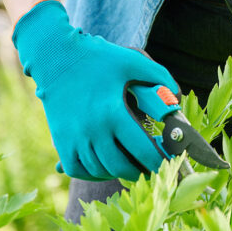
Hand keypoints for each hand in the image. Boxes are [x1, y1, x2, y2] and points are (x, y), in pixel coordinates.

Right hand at [12, 0, 179, 180]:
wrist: (55, 56)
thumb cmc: (98, 58)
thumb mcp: (133, 61)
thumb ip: (160, 77)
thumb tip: (176, 99)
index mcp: (113, 112)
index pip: (142, 150)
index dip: (159, 162)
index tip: (169, 164)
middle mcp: (93, 129)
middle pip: (122, 167)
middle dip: (142, 172)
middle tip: (153, 169)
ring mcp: (74, 138)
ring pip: (101, 170)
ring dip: (120, 173)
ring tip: (133, 166)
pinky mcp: (61, 141)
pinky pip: (78, 170)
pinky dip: (94, 173)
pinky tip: (106, 166)